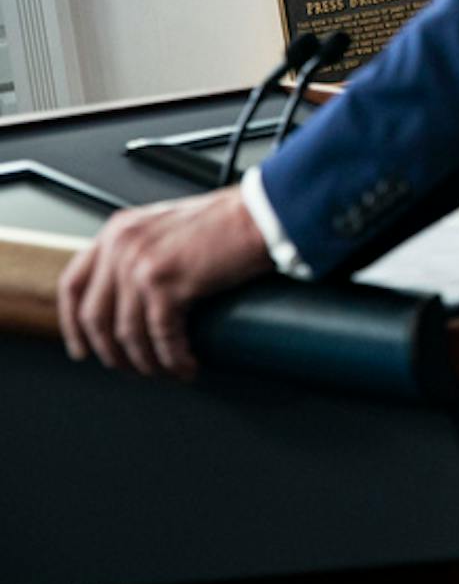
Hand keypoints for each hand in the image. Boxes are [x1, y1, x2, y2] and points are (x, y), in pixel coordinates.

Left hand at [56, 186, 272, 379]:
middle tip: (129, 367)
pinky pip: (161, 336)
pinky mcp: (167, 284)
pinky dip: (172, 358)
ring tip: (164, 369)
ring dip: (145, 361)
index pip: (74, 284)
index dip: (73, 325)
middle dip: (111, 352)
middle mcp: (121, 246)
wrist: (260, 214)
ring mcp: (140, 265)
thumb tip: (133, 295)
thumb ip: (142, 251)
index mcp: (118, 231)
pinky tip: (185, 364)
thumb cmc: (228, 220)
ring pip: (127, 333)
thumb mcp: (167, 227)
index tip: (82, 347)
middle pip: (95, 317)